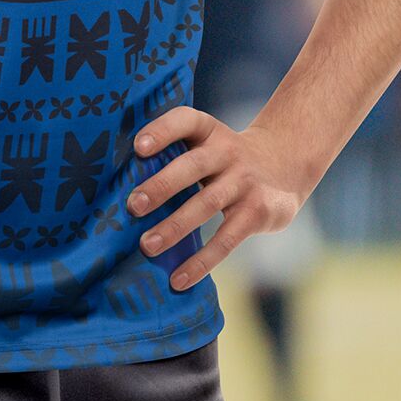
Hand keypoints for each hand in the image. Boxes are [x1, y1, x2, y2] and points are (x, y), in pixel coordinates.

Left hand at [127, 107, 308, 291]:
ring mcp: (244, 182)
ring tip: (147, 245)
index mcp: (209, 130)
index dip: (162, 131)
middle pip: (193, 166)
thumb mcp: (206, 142)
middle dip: (162, 185)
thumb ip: (173, 153)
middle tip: (132, 205)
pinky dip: (201, 261)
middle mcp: (227, 151)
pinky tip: (178, 279)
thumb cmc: (223, 157)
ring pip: (207, 204)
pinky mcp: (257, 212)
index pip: (185, 121)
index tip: (137, 147)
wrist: (284, 165)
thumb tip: (116, 183)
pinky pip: (226, 239)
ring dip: (175, 227)